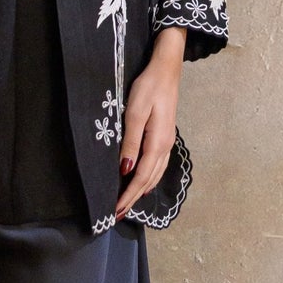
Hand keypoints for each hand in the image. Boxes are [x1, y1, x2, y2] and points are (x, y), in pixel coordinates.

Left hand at [115, 27, 184, 219]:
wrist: (167, 68)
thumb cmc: (149, 87)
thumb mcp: (135, 113)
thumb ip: (131, 142)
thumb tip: (126, 170)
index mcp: (157, 143)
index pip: (140, 178)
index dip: (128, 196)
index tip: (115, 211)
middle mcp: (165, 147)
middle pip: (148, 180)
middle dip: (134, 198)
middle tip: (118, 214)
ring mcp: (167, 142)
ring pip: (155, 174)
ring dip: (141, 190)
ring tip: (129, 202)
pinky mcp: (165, 136)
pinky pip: (158, 165)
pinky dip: (149, 178)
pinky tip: (143, 180)